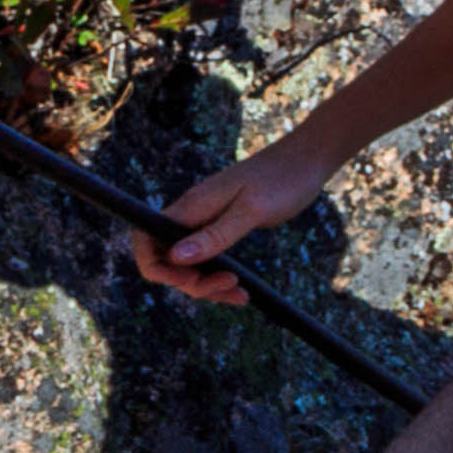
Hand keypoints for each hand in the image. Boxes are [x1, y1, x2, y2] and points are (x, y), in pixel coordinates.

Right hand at [128, 139, 334, 303]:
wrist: (307, 158)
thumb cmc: (283, 179)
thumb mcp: (251, 210)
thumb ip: (215, 234)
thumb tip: (175, 257)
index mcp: (191, 207)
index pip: (146, 239)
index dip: (156, 267)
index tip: (188, 280)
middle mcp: (192, 214)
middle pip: (168, 259)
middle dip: (191, 282)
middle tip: (229, 286)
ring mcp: (206, 220)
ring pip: (190, 263)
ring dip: (208, 284)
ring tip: (240, 295)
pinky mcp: (222, 225)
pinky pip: (209, 258)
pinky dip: (220, 277)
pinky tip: (242, 291)